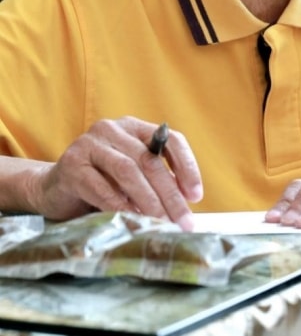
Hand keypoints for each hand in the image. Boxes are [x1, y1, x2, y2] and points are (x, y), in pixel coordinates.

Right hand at [28, 116, 202, 228]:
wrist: (53, 188)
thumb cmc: (100, 183)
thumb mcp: (131, 176)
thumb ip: (154, 180)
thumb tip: (185, 203)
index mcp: (134, 127)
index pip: (170, 139)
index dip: (187, 166)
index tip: (196, 196)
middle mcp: (113, 129)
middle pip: (150, 160)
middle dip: (170, 193)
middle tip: (183, 220)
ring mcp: (90, 144)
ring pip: (129, 172)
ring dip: (149, 201)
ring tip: (161, 224)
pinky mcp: (72, 165)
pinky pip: (102, 188)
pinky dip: (121, 206)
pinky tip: (133, 220)